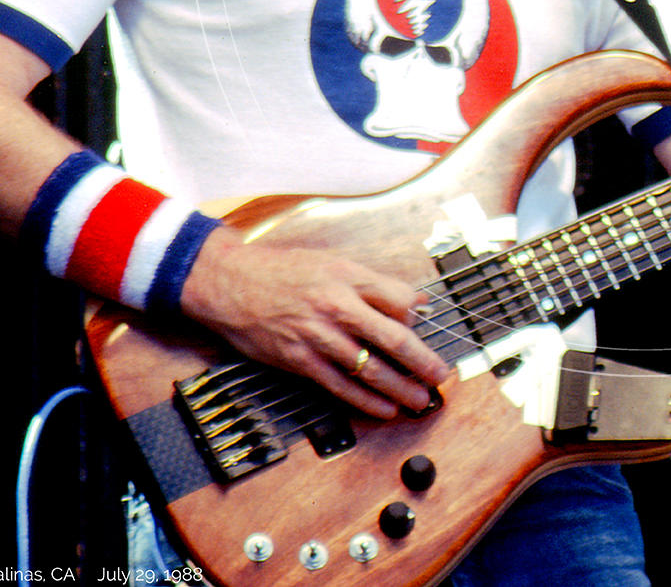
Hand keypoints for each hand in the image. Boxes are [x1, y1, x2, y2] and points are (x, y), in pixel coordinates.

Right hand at [179, 233, 454, 419]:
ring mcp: (319, 337)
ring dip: (400, 387)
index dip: (420, 319)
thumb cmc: (280, 271)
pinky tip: (383, 408)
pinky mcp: (300, 361)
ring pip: (370, 368)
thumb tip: (413, 300)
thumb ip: (373, 282)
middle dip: (422, 362)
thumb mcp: (331, 262)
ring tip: (420, 399)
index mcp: (348, 278)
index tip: (433, 331)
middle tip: (441, 375)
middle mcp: (338, 308)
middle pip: (394, 339)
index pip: (399, 299)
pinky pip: (340, 386)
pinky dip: (365, 400)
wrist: (230, 284)